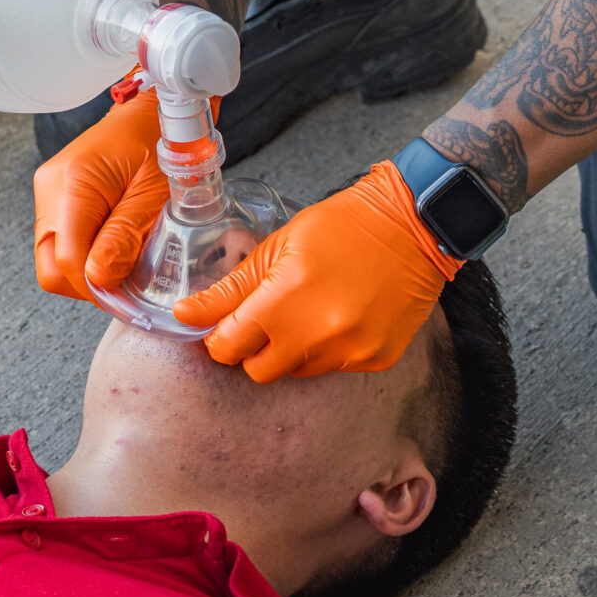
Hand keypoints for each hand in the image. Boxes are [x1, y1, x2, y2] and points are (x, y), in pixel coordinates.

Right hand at [31, 88, 168, 302]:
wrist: (152, 111)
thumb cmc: (160, 142)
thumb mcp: (154, 194)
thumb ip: (125, 236)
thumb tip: (99, 279)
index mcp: (75, 182)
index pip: (67, 258)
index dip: (95, 286)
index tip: (124, 295)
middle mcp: (50, 186)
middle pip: (49, 265)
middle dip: (85, 283)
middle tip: (123, 282)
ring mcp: (46, 191)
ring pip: (50, 257)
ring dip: (84, 268)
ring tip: (121, 257)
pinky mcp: (52, 195)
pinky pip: (57, 240)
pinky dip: (82, 252)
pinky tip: (110, 243)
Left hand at [173, 161, 461, 380]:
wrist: (412, 225)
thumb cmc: (342, 226)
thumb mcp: (278, 247)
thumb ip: (230, 290)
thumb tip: (185, 314)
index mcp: (284, 301)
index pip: (227, 348)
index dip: (221, 337)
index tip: (227, 325)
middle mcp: (317, 334)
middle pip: (259, 371)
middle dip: (255, 349)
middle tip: (268, 317)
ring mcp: (350, 350)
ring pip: (298, 371)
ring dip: (295, 349)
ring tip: (312, 309)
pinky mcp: (376, 358)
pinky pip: (335, 367)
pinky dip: (331, 348)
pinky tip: (343, 314)